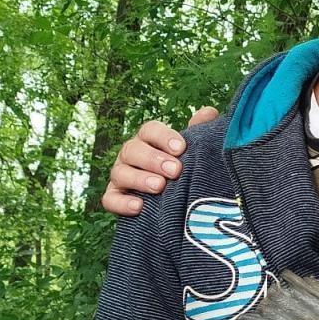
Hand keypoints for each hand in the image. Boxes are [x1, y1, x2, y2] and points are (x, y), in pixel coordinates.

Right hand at [100, 108, 219, 216]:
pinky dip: (122, 202)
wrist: (175, 201)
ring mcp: (120, 176)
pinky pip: (110, 199)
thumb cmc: (183, 169)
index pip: (150, 130)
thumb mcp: (193, 150)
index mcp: (148, 140)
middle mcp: (131, 155)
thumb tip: (208, 113)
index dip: (163, 137)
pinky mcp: (114, 198)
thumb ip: (200, 131)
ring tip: (159, 186)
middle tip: (175, 170)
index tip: (181, 148)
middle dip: (153, 159)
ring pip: (120, 173)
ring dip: (139, 179)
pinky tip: (138, 206)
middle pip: (133, 150)